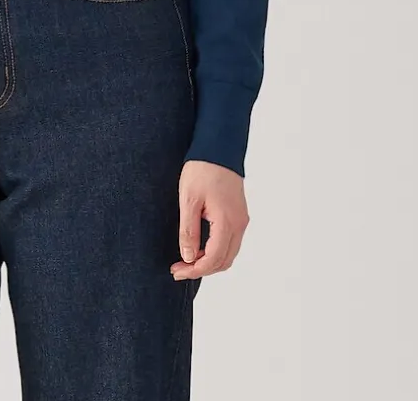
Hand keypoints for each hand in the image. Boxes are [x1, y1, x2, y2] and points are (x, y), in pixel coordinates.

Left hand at [170, 160, 248, 279]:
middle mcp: (239, 224)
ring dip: (209, 261)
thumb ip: (188, 231)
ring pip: (229, 253)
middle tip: (179, 268)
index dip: (194, 270)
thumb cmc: (202, 169)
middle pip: (224, 261)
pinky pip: (231, 242)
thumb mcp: (188, 200)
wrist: (218, 147)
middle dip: (201, 269)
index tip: (176, 271)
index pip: (213, 259)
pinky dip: (216, 250)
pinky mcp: (239, 214)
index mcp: (227, 222)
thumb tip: (188, 256)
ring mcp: (241, 219)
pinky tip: (199, 246)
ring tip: (186, 258)